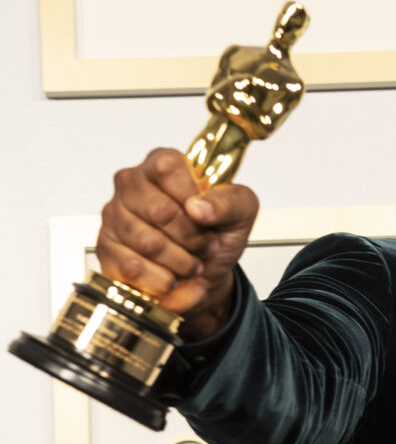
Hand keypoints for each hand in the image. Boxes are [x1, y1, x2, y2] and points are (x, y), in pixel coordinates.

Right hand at [96, 148, 258, 338]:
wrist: (204, 274)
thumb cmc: (218, 234)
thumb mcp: (241, 212)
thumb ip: (230, 201)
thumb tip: (198, 206)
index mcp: (164, 164)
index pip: (168, 168)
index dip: (191, 198)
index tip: (207, 219)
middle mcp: (132, 184)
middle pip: (160, 211)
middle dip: (193, 238)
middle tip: (207, 247)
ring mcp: (115, 215)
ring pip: (148, 242)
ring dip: (181, 262)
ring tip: (193, 263)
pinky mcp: (106, 248)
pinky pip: (133, 267)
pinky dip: (162, 280)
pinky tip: (172, 278)